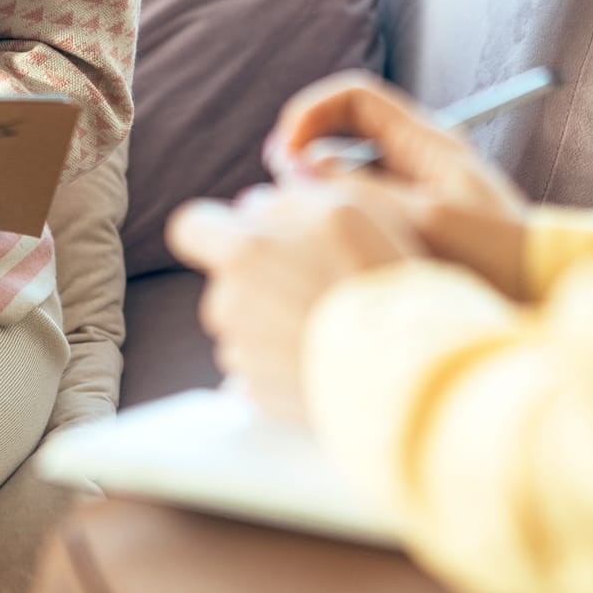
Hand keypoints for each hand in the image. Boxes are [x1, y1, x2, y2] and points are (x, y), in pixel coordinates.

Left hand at [166, 183, 420, 423]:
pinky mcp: (258, 394)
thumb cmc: (376, 280)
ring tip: (328, 321)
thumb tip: (252, 206)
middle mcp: (228, 304)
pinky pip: (260, 366)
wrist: (402, 370)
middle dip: (260, 276)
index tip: (245, 232)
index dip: (213, 225)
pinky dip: (285, 358)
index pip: (189, 227)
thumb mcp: (344, 209)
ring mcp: (241, 354)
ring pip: (245, 324)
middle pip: (226, 280)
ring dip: (274, 318)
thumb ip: (287, 198)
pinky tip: (325, 354)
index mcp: (242, 252)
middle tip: (317, 280)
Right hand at [267, 71, 529, 296]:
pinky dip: (335, 221)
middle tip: (284, 198)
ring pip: (343, 176)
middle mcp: (416, 158)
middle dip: (305, 156)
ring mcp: (411, 191)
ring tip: (305, 230)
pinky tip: (331, 253)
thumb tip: (295, 164)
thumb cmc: (499, 255)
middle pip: (341, 134)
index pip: (353, 97)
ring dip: (317, 195)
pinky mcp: (408, 226)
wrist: (544, 295)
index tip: (288, 152)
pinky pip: (356, 209)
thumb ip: (359, 189)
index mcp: (425, 140)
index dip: (312, 113)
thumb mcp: (425, 218)